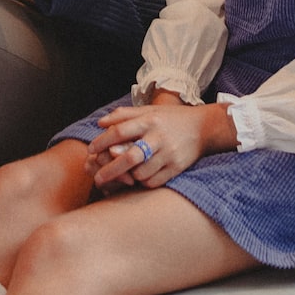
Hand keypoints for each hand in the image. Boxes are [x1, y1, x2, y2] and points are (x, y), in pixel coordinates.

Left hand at [86, 98, 237, 190]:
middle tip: (96, 178)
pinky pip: (155, 182)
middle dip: (110, 169)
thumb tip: (100, 124)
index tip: (90, 150)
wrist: (204, 127)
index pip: (119, 132)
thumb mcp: (149, 110)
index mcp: (148, 120)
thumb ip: (123, 115)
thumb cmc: (171, 118)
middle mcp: (158, 137)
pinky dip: (143, 183)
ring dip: (127, 178)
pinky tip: (137, 181)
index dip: (101, 142)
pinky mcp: (177, 168)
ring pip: (141, 173)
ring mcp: (168, 154)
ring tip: (118, 179)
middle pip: (129, 156)